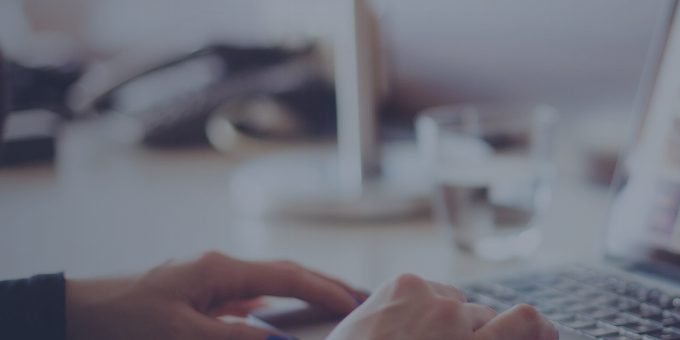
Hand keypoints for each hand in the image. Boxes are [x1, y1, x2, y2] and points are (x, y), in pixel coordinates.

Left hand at [65, 252, 365, 339]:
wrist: (72, 313)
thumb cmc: (120, 319)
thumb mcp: (182, 335)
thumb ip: (236, 338)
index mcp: (219, 270)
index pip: (288, 276)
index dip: (326, 290)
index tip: (356, 303)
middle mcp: (216, 268)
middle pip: (284, 271)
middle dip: (324, 283)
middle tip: (359, 297)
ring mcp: (205, 279)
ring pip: (267, 282)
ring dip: (300, 291)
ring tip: (330, 304)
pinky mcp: (193, 293)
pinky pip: (245, 295)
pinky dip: (271, 303)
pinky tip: (275, 317)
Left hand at [328, 274, 557, 339]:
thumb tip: (505, 332)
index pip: (527, 322)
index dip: (541, 329)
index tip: (543, 334)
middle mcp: (453, 320)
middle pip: (486, 316)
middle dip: (477, 334)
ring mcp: (428, 299)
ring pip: (457, 303)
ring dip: (447, 321)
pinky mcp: (403, 284)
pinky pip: (431, 291)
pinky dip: (423, 308)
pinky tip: (402, 331)